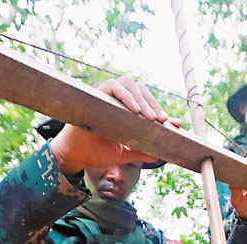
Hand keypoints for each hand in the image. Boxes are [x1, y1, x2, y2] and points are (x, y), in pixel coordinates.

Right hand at [49, 75, 180, 174]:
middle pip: (139, 88)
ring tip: (150, 117)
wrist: (74, 156)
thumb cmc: (95, 152)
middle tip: (162, 120)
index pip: (145, 102)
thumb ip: (141, 151)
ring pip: (128, 83)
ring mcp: (105, 95)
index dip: (159, 110)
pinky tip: (135, 110)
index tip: (171, 123)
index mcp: (123, 110)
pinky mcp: (95, 95)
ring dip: (142, 98)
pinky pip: (112, 86)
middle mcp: (115, 99)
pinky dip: (125, 96)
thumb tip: (159, 154)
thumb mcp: (124, 152)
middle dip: (153, 103)